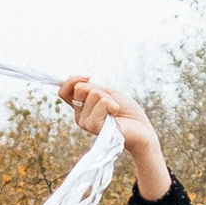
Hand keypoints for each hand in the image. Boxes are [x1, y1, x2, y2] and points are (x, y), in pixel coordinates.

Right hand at [58, 76, 171, 198]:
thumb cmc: (126, 110)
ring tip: (115, 110)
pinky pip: (100, 105)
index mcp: (81, 107)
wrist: (141, 128)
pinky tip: (116, 114)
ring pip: (92, 94)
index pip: (64, 92)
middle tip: (111, 102)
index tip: (89, 77)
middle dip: (99, 90)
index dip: (72, 81)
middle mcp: (80, 116)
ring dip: (108, 98)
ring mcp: (85, 123)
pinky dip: (112, 105)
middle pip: (79, 89)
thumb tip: (70, 77)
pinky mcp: (94, 128)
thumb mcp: (106, 92)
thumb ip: (88, 87)